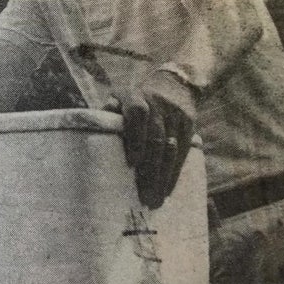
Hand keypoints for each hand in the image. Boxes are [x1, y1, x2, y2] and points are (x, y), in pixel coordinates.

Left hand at [104, 70, 196, 208]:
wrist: (174, 83)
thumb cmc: (135, 97)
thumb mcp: (120, 97)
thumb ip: (108, 112)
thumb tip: (94, 126)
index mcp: (136, 97)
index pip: (137, 115)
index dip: (135, 137)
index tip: (132, 162)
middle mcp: (158, 106)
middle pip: (156, 138)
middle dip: (150, 169)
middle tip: (144, 195)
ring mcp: (176, 117)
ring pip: (171, 149)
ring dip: (163, 176)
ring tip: (155, 199)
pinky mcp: (190, 127)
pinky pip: (184, 153)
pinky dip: (175, 173)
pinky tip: (167, 190)